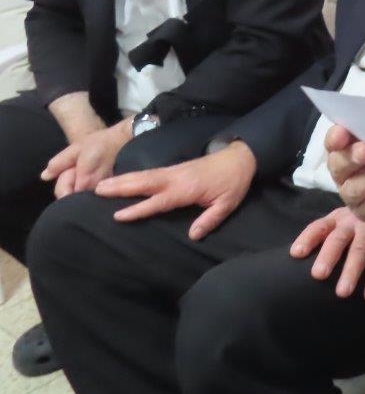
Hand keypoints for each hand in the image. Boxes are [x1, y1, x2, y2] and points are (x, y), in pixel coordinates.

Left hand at [41, 118, 131, 197]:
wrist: (126, 140)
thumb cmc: (101, 142)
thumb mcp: (76, 148)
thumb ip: (59, 163)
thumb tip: (45, 176)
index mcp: (84, 181)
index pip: (64, 195)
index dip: (63, 184)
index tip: (70, 171)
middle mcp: (96, 190)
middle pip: (74, 198)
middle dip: (71, 186)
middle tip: (79, 168)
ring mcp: (106, 192)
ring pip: (84, 197)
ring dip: (81, 187)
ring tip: (89, 170)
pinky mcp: (113, 192)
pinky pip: (95, 195)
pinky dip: (91, 189)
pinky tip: (96, 177)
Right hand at [94, 141, 255, 239]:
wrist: (239, 157)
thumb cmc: (233, 183)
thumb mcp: (227, 204)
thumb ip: (210, 220)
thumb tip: (193, 236)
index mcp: (187, 189)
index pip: (159, 201)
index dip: (138, 208)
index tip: (118, 215)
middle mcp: (175, 178)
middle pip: (143, 183)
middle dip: (120, 187)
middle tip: (95, 191)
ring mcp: (172, 171)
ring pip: (143, 175)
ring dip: (121, 179)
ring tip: (99, 185)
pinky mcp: (173, 168)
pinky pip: (148, 172)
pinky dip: (132, 175)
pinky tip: (120, 179)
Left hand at [289, 206, 364, 299]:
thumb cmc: (362, 224)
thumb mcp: (344, 225)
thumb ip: (328, 238)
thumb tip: (300, 262)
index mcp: (337, 219)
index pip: (319, 227)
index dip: (307, 239)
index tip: (296, 253)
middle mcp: (352, 222)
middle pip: (338, 239)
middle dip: (328, 256)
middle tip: (318, 275)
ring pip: (359, 251)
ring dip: (351, 272)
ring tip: (343, 293)